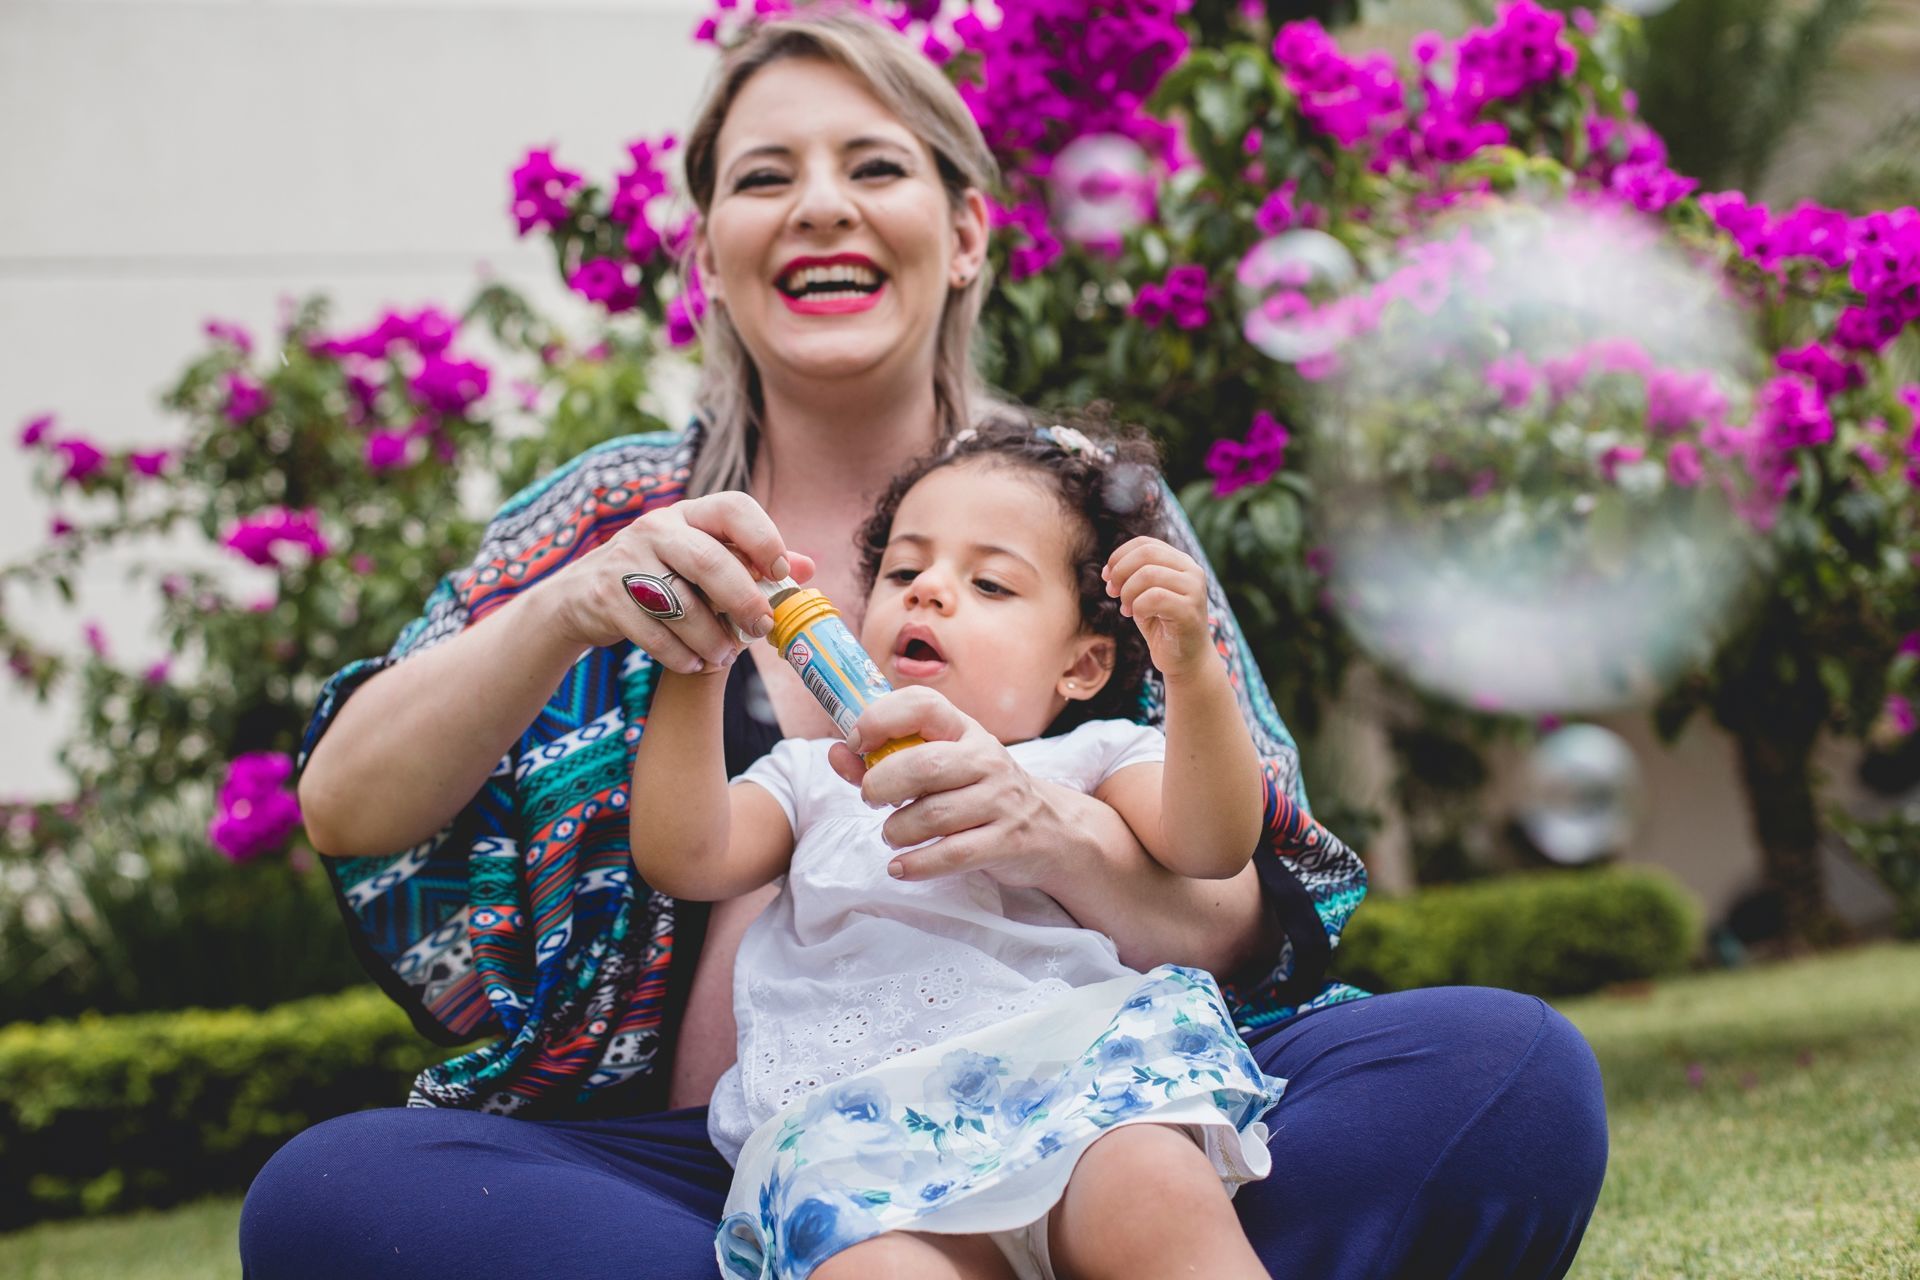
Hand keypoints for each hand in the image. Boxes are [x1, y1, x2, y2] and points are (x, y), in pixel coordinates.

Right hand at [547, 491, 814, 674]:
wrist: (580, 596)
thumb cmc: (658, 577)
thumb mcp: (701, 560)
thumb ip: (751, 563)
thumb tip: (808, 567)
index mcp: (688, 514)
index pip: (733, 508)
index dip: (764, 538)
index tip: (780, 573)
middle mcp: (656, 528)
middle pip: (710, 561)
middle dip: (743, 600)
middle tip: (762, 627)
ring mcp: (626, 561)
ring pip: (682, 604)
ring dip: (712, 638)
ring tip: (724, 655)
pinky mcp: (606, 597)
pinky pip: (653, 633)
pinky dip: (680, 655)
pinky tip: (694, 663)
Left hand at [825, 686, 1072, 889]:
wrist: (1050, 829)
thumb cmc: (979, 792)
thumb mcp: (943, 766)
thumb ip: (885, 760)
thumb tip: (836, 754)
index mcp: (965, 730)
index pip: (922, 705)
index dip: (880, 719)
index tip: (857, 742)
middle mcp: (986, 759)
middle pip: (924, 766)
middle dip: (882, 784)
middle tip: (870, 799)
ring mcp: (1001, 800)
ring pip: (934, 815)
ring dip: (898, 830)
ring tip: (891, 834)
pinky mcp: (1008, 841)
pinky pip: (953, 854)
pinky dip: (918, 864)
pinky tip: (900, 867)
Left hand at [1102, 536, 1213, 682]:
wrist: (1186, 660)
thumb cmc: (1163, 626)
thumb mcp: (1144, 595)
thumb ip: (1132, 577)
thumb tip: (1108, 570)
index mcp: (1181, 562)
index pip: (1145, 543)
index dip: (1119, 556)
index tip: (1107, 577)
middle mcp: (1192, 571)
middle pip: (1146, 554)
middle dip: (1120, 572)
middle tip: (1113, 593)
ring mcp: (1194, 590)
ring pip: (1148, 574)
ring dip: (1128, 593)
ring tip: (1127, 609)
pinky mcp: (1190, 611)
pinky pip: (1153, 598)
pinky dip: (1138, 608)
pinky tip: (1140, 617)